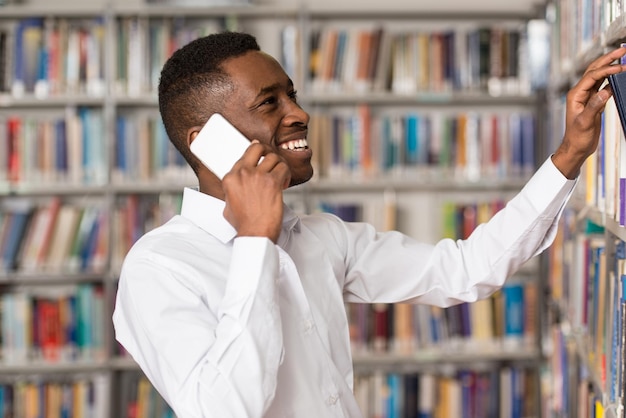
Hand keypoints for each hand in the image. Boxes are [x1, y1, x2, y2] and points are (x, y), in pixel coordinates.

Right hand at [221, 141, 290, 242]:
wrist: (255, 233)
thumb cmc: (244, 224)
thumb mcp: (228, 206)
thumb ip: (232, 192)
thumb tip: (237, 187)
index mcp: (230, 178)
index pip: (243, 156)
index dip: (254, 156)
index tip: (260, 159)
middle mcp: (243, 174)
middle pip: (257, 147)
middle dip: (267, 150)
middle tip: (272, 158)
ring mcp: (258, 176)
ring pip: (273, 157)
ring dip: (279, 165)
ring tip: (280, 175)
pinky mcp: (272, 182)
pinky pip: (283, 168)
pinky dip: (287, 174)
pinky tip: (284, 183)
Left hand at [552, 47, 625, 178]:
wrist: (576, 147)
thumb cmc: (577, 137)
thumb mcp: (585, 122)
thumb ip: (594, 106)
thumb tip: (605, 91)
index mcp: (575, 95)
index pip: (592, 76)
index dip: (606, 69)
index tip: (621, 67)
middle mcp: (580, 93)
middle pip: (594, 70)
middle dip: (608, 59)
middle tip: (623, 50)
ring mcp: (587, 96)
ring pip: (599, 76)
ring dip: (610, 66)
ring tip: (623, 57)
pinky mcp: (594, 101)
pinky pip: (603, 86)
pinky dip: (612, 79)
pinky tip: (620, 75)